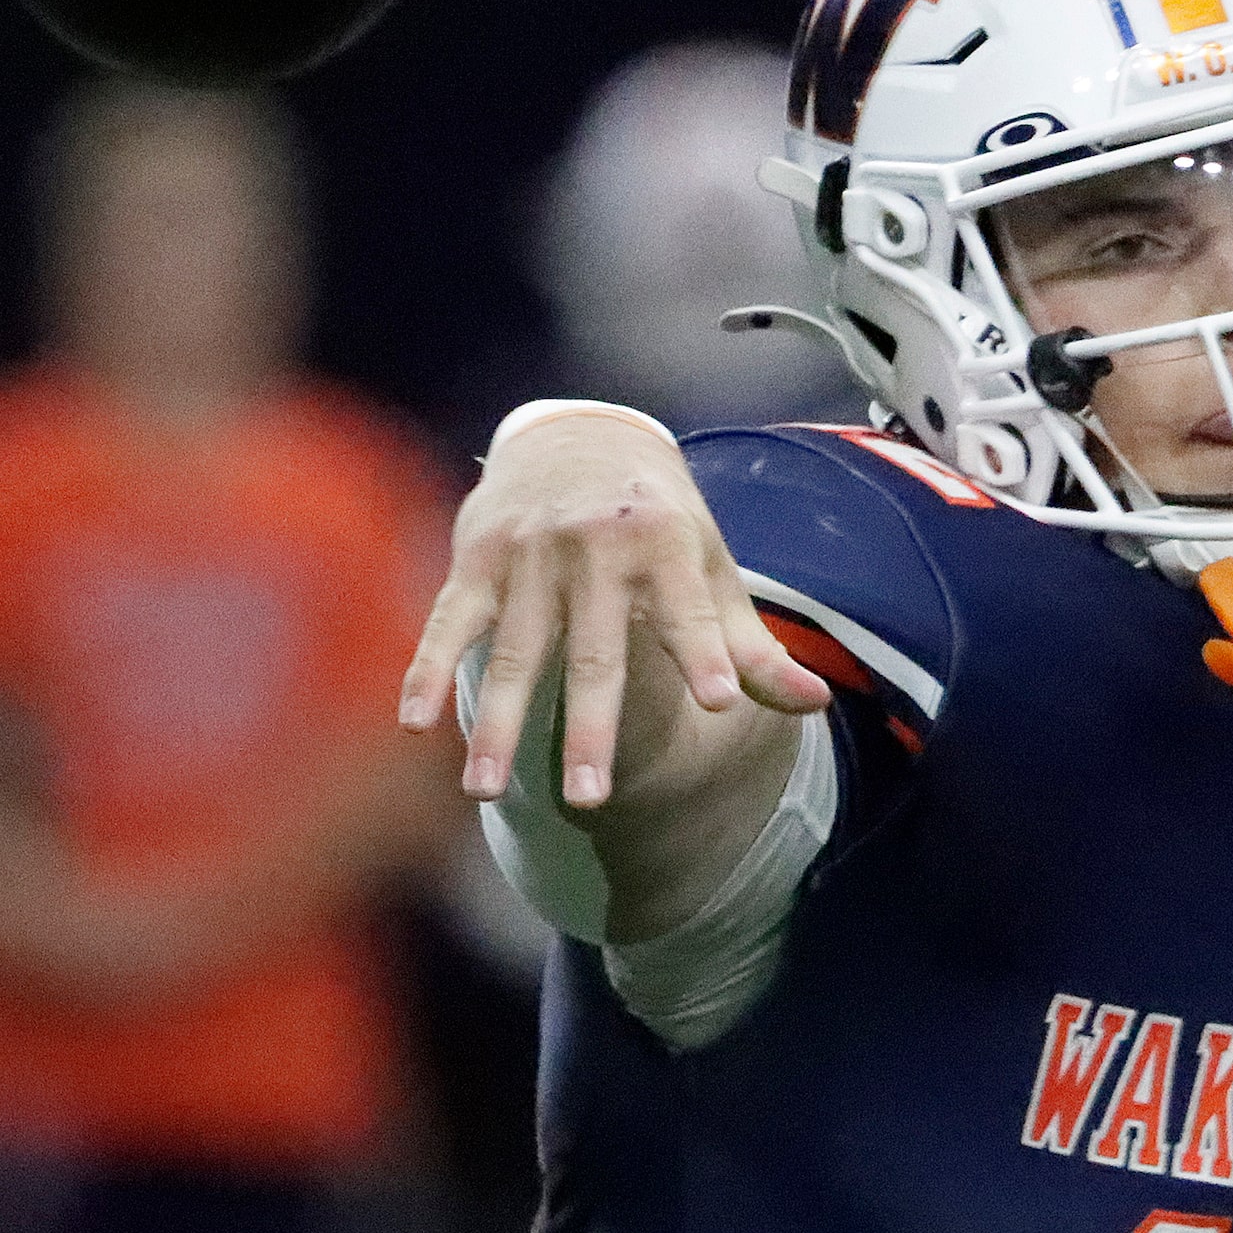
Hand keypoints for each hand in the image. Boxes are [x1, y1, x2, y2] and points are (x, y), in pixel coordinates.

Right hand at [397, 414, 828, 806]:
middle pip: (594, 651)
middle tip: (589, 800)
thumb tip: (817, 704)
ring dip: (500, 722)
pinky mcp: (478, 557)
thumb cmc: (660, 518)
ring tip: (485, 792)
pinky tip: (415, 724)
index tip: (719, 701)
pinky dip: (430, 669)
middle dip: (590, 726)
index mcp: (666, 542)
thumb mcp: (710, 564)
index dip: (704, 651)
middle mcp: (597, 545)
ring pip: (515, 650)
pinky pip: (450, 621)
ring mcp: (531, 552)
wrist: (581, 432)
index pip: (688, 608)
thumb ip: (750, 645)